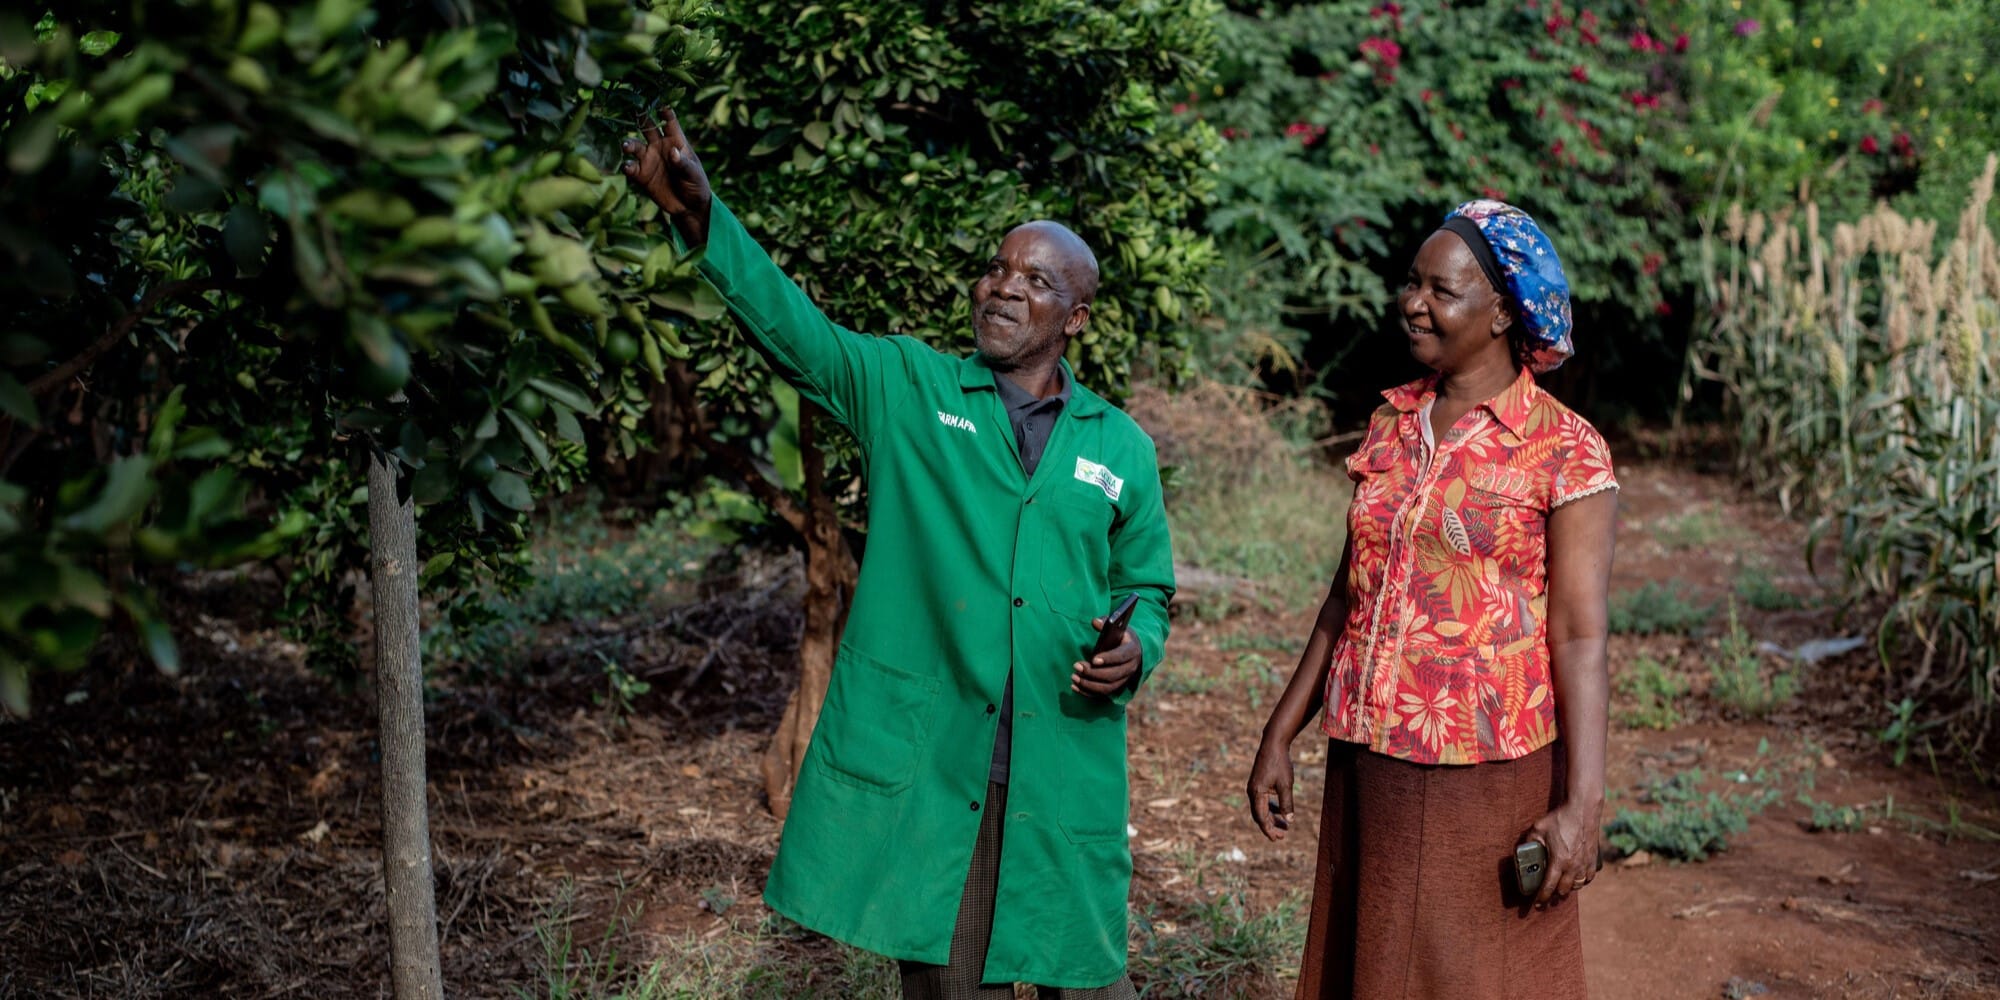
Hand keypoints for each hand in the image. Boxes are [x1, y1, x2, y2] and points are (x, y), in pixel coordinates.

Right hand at [620, 107, 712, 246]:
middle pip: (646, 127)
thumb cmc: (696, 185)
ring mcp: (648, 159)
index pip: (669, 121)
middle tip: (630, 110)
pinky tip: (628, 167)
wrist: (689, 208)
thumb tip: (672, 152)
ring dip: (629, 144)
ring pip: (634, 146)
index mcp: (676, 141)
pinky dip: (627, 166)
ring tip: (626, 146)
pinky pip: (630, 167)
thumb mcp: (694, 174)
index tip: (657, 102)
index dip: (664, 111)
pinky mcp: (641, 175)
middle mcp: (659, 146)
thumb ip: (683, 164)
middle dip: (638, 118)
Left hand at [1070, 616, 1139, 698]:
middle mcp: (1131, 667)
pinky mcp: (1117, 686)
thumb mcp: (1117, 627)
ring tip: (1074, 677)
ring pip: (1107, 687)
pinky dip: (1088, 692)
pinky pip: (1102, 693)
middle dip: (1093, 673)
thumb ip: (1106, 623)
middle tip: (1077, 666)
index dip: (1108, 658)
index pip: (1121, 656)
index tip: (1093, 659)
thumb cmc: (1121, 636)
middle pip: (1113, 675)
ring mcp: (1124, 679)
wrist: (1133, 650)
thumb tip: (1095, 622)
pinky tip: (1075, 686)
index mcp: (1132, 650)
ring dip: (1089, 684)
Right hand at [1245, 737, 1295, 840]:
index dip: (1268, 829)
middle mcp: (1252, 792)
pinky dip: (1271, 808)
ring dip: (1272, 818)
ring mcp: (1254, 787)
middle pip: (1259, 815)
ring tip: (1284, 826)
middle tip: (1283, 836)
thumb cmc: (1280, 763)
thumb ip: (1287, 803)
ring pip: (1261, 808)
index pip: (1261, 817)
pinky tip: (1280, 811)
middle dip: (1270, 826)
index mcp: (1256, 793)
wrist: (1273, 744)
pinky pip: (1263, 801)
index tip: (1277, 839)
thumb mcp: (1286, 785)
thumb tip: (1289, 820)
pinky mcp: (1258, 783)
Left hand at [1523, 798, 1601, 907]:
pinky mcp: (1593, 859)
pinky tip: (1575, 879)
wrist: (1583, 810)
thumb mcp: (1538, 829)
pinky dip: (1581, 882)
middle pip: (1563, 890)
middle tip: (1546, 894)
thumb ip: (1529, 841)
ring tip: (1559, 887)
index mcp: (1558, 861)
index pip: (1549, 887)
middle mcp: (1573, 866)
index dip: (1541, 898)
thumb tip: (1522, 850)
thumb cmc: (1559, 819)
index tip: (1536, 904)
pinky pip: (1588, 878)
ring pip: (1577, 886)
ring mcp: (1585, 863)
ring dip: (1567, 889)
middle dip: (1554, 895)